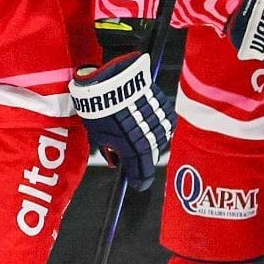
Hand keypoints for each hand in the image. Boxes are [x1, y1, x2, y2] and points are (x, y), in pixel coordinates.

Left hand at [69, 53, 172, 190]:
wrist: (108, 78)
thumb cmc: (99, 107)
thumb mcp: (98, 134)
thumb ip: (109, 151)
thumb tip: (115, 161)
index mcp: (133, 148)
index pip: (142, 172)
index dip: (140, 180)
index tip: (138, 185)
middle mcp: (149, 137)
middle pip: (152, 155)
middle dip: (143, 158)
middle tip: (134, 156)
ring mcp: (158, 120)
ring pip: (161, 137)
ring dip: (152, 138)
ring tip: (138, 130)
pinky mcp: (163, 104)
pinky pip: (166, 119)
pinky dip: (159, 122)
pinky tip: (148, 117)